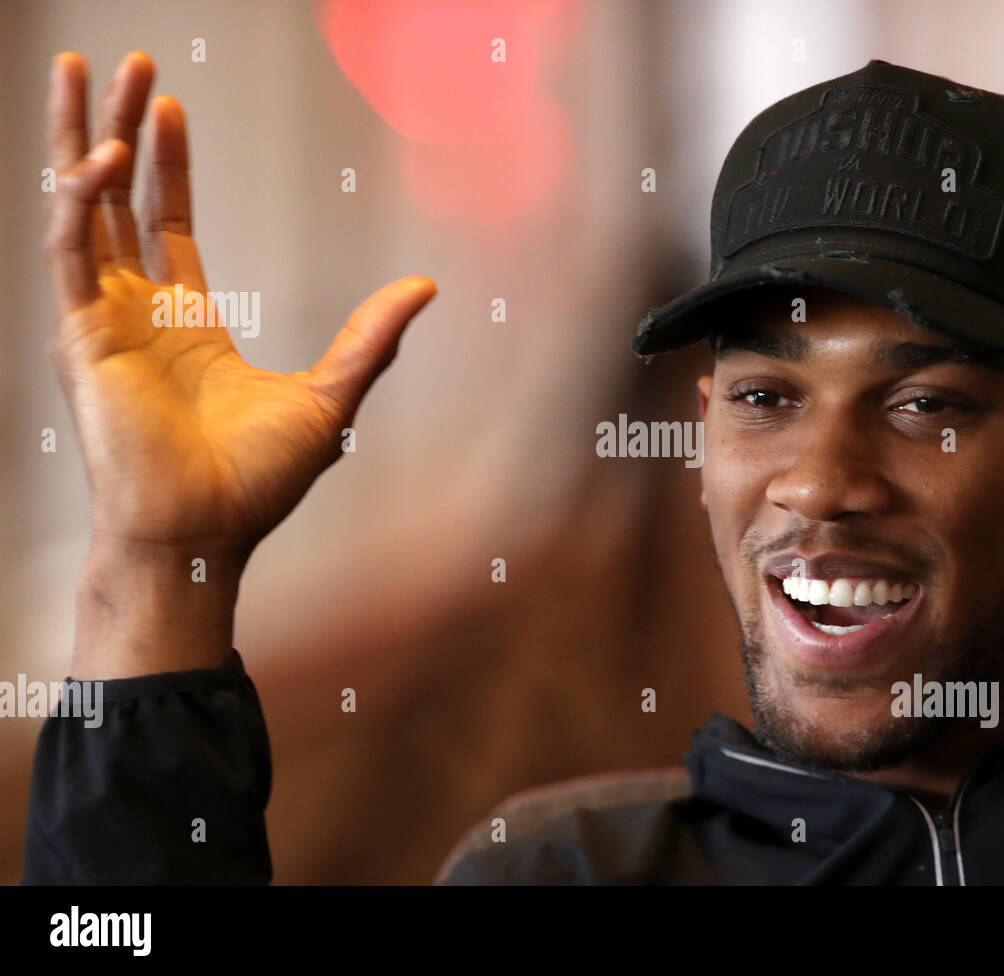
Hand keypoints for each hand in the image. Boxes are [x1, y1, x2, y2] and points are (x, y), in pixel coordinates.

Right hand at [45, 51, 436, 560]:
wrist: (206, 533)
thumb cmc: (256, 482)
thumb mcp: (330, 396)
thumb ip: (371, 338)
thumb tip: (426, 287)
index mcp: (187, 324)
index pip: (166, 223)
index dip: (167, 164)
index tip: (171, 106)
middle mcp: (136, 313)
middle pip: (119, 199)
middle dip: (121, 128)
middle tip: (128, 63)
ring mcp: (102, 321)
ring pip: (80, 207)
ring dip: (82, 138)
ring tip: (90, 67)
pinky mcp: (80, 336)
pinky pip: (69, 250)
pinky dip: (80, 200)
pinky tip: (105, 155)